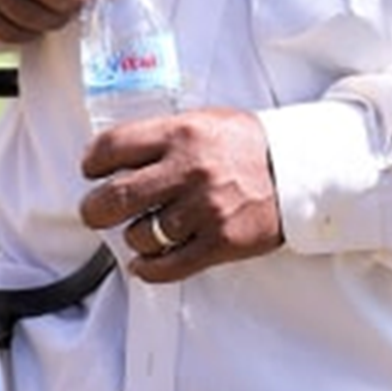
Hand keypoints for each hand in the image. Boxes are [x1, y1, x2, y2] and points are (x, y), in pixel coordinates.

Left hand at [78, 104, 282, 283]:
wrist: (300, 169)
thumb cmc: (246, 145)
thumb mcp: (202, 122)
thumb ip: (161, 136)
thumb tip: (114, 157)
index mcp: (180, 134)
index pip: (112, 147)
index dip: (92, 163)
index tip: (91, 172)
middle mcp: (189, 171)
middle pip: (114, 198)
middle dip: (94, 209)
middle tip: (95, 212)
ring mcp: (205, 209)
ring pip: (141, 235)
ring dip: (134, 237)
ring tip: (142, 230)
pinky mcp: (221, 242)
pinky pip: (169, 266)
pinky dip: (149, 269)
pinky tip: (144, 263)